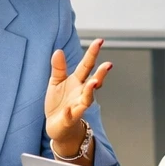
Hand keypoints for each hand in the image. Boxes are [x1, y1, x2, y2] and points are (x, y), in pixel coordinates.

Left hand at [44, 38, 111, 152]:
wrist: (56, 124)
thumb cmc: (58, 102)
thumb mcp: (55, 81)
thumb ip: (58, 67)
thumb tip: (58, 50)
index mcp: (78, 80)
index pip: (87, 65)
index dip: (93, 53)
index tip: (100, 40)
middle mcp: (82, 92)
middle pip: (94, 81)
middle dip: (101, 73)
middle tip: (108, 65)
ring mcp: (78, 105)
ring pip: (88, 98)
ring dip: (91, 91)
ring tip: (94, 82)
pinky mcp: (71, 118)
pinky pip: (72, 115)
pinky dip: (70, 112)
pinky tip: (68, 110)